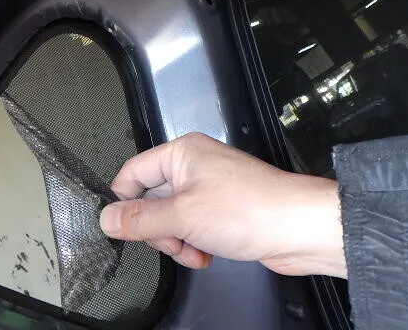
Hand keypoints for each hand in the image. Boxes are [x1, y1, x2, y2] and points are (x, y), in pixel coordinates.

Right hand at [100, 133, 345, 277]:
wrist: (299, 228)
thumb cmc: (252, 209)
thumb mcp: (182, 216)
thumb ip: (140, 219)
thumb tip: (108, 218)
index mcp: (181, 153)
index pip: (133, 173)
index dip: (124, 201)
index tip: (123, 226)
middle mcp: (194, 166)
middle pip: (152, 199)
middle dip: (158, 229)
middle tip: (171, 242)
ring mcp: (209, 188)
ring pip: (171, 217)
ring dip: (177, 241)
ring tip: (193, 251)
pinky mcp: (222, 208)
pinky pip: (192, 226)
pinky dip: (193, 243)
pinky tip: (205, 254)